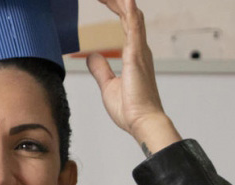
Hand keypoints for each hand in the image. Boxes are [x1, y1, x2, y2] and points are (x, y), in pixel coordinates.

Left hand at [86, 0, 179, 154]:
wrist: (141, 122)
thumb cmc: (130, 108)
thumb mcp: (108, 85)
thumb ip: (101, 69)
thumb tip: (93, 56)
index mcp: (134, 54)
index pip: (126, 23)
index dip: (116, 8)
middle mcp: (140, 49)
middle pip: (130, 15)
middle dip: (117, 0)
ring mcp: (140, 52)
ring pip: (132, 17)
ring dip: (122, 1)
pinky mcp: (137, 57)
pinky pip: (135, 29)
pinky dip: (131, 13)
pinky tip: (127, 0)